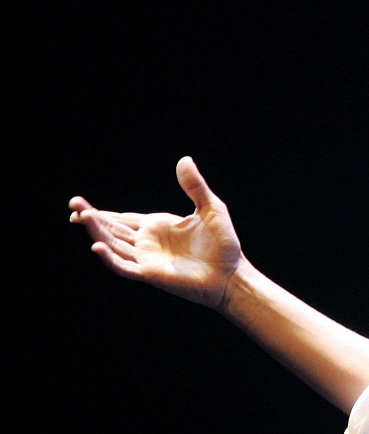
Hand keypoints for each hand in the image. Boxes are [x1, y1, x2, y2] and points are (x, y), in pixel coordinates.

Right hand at [69, 156, 246, 310]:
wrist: (231, 274)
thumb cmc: (223, 244)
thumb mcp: (210, 208)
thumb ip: (195, 186)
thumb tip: (184, 159)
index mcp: (156, 226)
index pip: (122, 219)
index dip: (101, 213)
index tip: (80, 205)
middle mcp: (147, 242)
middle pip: (112, 229)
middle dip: (92, 218)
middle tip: (73, 206)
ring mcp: (147, 258)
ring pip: (114, 245)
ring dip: (97, 232)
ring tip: (80, 218)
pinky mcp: (151, 273)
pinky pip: (125, 266)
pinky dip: (110, 257)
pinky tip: (97, 246)